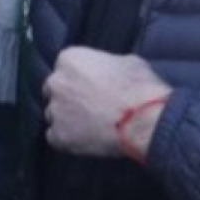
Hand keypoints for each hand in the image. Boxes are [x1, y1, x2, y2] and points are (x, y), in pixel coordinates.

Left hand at [43, 47, 170, 158]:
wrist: (145, 121)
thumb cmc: (141, 90)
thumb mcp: (128, 62)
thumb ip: (108, 64)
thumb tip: (109, 71)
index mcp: (69, 59)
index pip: (65, 68)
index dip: (80, 80)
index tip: (92, 89)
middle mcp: (56, 82)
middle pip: (55, 90)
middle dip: (69, 98)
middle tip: (91, 108)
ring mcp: (55, 110)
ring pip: (54, 114)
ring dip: (68, 120)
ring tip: (92, 127)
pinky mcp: (58, 135)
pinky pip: (56, 137)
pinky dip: (68, 140)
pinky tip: (87, 140)